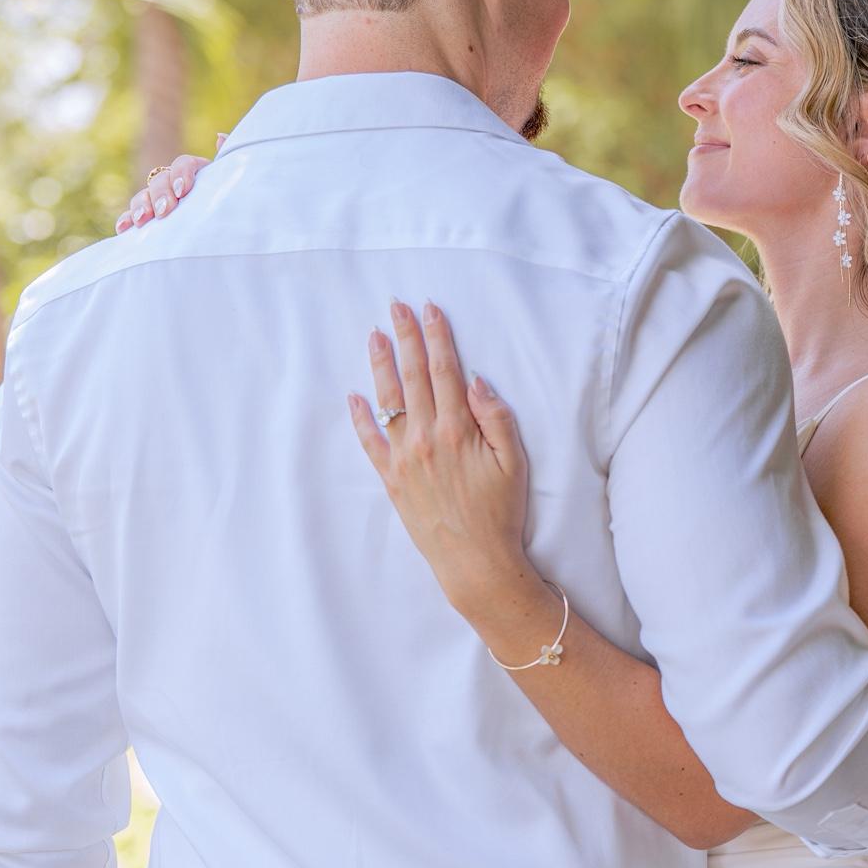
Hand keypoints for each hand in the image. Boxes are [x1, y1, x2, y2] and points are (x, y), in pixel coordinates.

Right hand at [115, 132, 226, 232]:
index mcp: (194, 171)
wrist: (224, 228)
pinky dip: (127, 220)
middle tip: (166, 211)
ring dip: (141, 206)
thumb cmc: (229, 202)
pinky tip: (124, 228)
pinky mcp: (149, 215)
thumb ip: (227, 161)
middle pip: (161, 179)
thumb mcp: (230, 182)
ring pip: (145, 195)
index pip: (183, 164)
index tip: (183, 191)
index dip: (181, 174)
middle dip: (161, 194)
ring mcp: (159, 198)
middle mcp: (173, 181)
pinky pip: (133, 215)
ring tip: (142, 220)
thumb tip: (220, 137)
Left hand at [348, 299, 531, 617]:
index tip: (430, 310)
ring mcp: (404, 459)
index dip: (437, 337)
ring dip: (381, 365)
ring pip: (388, 401)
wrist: (474, 560)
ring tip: (374, 336)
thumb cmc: (500, 512)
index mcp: (457, 430)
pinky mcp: (391, 480)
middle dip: (406, 337)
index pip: (445, 371)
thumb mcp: (513, 462)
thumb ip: (496, 418)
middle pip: (413, 376)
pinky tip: (354, 395)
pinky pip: (370, 442)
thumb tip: (475, 380)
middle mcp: (425, 438)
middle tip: (396, 306)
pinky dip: (360, 418)